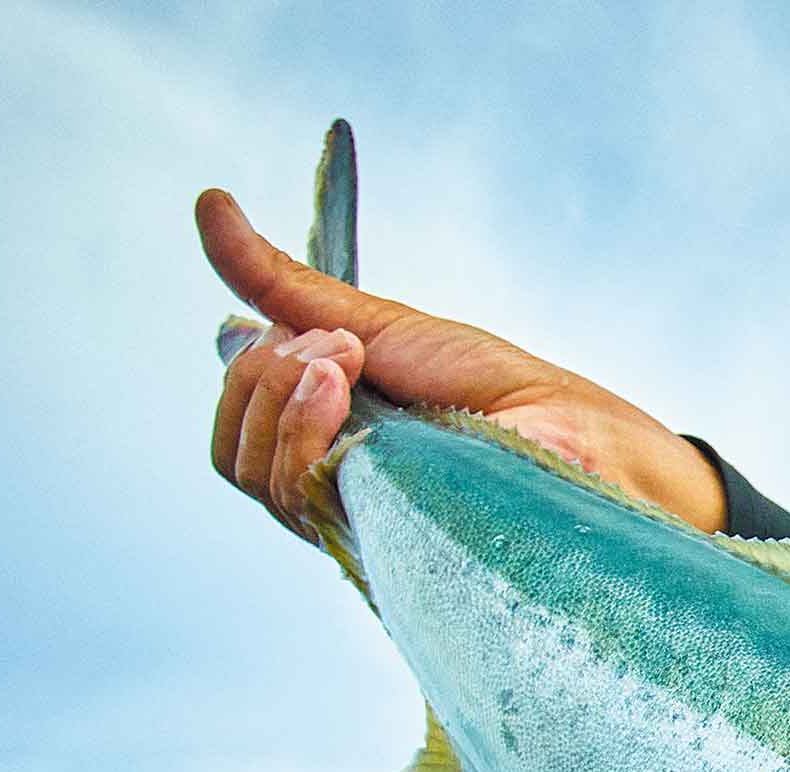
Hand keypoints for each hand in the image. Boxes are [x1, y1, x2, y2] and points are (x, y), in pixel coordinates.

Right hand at [197, 189, 727, 538]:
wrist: (580, 436)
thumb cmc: (501, 391)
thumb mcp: (383, 325)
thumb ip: (290, 286)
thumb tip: (209, 205)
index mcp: (329, 450)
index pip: (234, 433)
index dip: (248, 376)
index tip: (323, 336)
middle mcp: (334, 497)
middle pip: (232, 455)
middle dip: (264, 377)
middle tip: (344, 350)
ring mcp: (354, 528)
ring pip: (255, 476)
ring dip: (285, 397)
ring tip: (353, 368)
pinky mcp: (376, 549)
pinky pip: (296, 500)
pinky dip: (307, 434)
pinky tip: (356, 407)